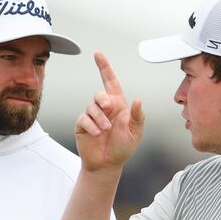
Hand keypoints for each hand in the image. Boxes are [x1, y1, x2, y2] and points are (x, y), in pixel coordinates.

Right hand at [74, 52, 144, 173]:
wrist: (107, 165)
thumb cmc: (123, 148)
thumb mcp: (135, 132)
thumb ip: (137, 116)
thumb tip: (138, 99)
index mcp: (118, 105)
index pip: (110, 82)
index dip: (104, 67)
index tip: (98, 54)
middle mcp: (104, 108)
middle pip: (99, 93)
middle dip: (102, 99)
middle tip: (108, 108)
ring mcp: (92, 116)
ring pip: (91, 106)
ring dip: (99, 117)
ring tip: (105, 130)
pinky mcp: (82, 125)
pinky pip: (83, 118)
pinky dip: (91, 125)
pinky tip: (97, 134)